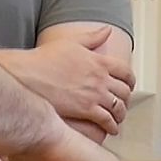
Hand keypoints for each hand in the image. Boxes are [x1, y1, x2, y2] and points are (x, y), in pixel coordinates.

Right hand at [0, 30, 134, 135]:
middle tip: (124, 103)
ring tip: (118, 119)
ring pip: (118, 107)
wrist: (30, 75)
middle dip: (126, 99)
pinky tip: (111, 130)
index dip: (130, 81)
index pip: (125, 72)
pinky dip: (112, 126)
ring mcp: (95, 95)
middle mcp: (101, 78)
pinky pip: (107, 120)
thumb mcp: (72, 43)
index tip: (129, 86)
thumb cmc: (45, 59)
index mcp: (99, 61)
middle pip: (124, 91)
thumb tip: (107, 30)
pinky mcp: (86, 110)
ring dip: (121, 114)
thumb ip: (92, 38)